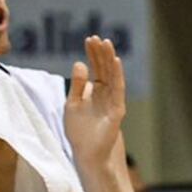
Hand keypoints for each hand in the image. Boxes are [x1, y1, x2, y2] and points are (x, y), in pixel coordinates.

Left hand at [62, 35, 127, 170]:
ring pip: (113, 76)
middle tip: (96, 37)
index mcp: (95, 92)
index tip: (89, 39)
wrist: (87, 155)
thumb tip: (79, 63)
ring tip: (106, 43)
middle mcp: (106, 94)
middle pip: (105, 69)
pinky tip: (115, 62)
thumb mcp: (72, 104)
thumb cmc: (79, 132)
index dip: (93, 54)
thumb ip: (76, 85)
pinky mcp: (117, 110)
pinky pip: (118, 89)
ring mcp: (113, 101)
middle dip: (101, 53)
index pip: (95, 68)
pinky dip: (117, 75)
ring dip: (110, 59)